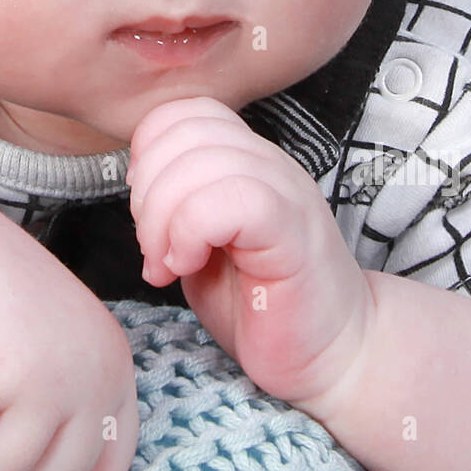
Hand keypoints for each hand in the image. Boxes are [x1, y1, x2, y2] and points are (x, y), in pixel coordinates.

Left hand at [127, 96, 376, 414]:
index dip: (148, 154)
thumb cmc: (262, 307)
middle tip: (154, 249)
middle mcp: (270, 164)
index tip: (148, 213)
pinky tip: (190, 266)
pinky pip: (232, 200)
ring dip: (164, 219)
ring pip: (201, 162)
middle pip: (184, 132)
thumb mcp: (203, 244)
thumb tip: (135, 186)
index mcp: (248, 161)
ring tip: (170, 264)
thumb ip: (177, 204)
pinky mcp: (294, 231)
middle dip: (147, 192)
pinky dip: (190, 232)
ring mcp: (286, 193)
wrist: (334, 358)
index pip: (185, 112)